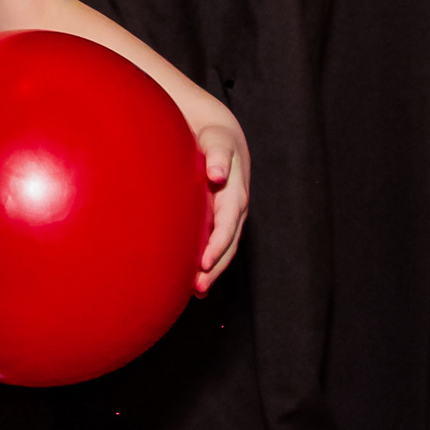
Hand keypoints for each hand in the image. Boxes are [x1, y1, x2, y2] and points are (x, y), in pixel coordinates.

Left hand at [193, 117, 249, 294]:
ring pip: (224, 249)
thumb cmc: (214, 139)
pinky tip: (194, 284)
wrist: (221, 138)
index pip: (227, 224)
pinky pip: (217, 246)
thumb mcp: (217, 141)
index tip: (204, 263)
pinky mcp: (220, 221)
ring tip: (197, 291)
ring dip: (213, 271)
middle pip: (228, 243)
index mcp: (235, 194)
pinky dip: (208, 265)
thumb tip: (218, 173)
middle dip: (215, 266)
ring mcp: (229, 217)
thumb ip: (217, 155)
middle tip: (198, 286)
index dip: (217, 245)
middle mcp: (235, 209)